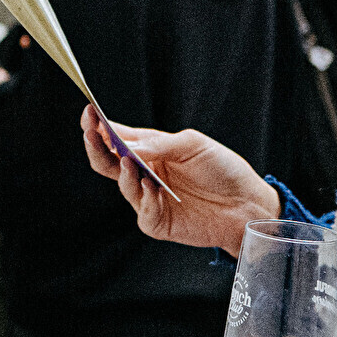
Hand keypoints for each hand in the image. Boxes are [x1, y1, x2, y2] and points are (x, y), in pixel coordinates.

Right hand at [81, 109, 280, 256]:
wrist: (247, 203)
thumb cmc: (223, 169)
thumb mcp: (193, 145)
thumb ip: (160, 145)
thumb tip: (128, 146)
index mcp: (151, 150)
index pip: (118, 138)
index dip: (100, 126)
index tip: (89, 113)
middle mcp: (146, 173)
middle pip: (108, 162)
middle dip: (97, 146)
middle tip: (91, 132)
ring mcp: (149, 199)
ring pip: (123, 186)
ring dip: (124, 173)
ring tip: (129, 161)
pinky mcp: (159, 222)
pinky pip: (143, 213)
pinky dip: (144, 200)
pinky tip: (151, 188)